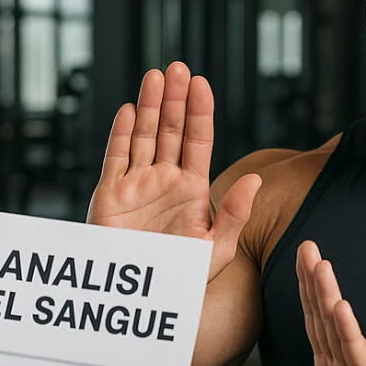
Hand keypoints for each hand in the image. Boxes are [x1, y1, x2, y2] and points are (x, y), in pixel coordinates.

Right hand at [87, 62, 260, 282]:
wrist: (139, 297)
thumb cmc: (179, 279)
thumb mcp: (214, 250)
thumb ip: (234, 214)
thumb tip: (256, 180)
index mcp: (191, 190)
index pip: (197, 141)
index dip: (199, 112)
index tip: (202, 84)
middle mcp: (164, 182)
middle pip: (170, 130)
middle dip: (175, 99)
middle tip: (179, 68)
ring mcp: (136, 186)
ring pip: (144, 136)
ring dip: (150, 106)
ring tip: (157, 76)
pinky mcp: (109, 195)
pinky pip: (115, 158)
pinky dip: (122, 134)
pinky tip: (130, 110)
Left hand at [270, 240, 365, 365]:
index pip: (315, 327)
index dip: (305, 295)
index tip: (298, 263)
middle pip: (326, 318)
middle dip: (314, 282)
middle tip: (306, 246)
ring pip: (341, 330)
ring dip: (329, 296)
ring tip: (320, 265)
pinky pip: (359, 359)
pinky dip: (349, 333)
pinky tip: (341, 308)